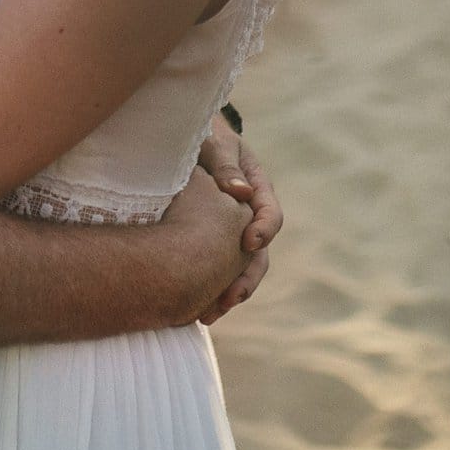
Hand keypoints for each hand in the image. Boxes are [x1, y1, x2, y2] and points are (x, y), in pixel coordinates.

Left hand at [193, 126, 280, 324]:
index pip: (270, 213)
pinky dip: (208, 289)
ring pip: (239, 269)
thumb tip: (240, 192)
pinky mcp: (211, 243)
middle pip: (258, 254)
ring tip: (209, 315)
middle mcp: (248, 215)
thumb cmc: (199, 134)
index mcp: (256, 187)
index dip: (263, 229)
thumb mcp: (212, 142)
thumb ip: (225, 163)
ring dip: (228, 293)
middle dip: (246, 278)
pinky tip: (190, 310)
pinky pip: (216, 271)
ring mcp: (231, 232)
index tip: (249, 242)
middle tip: (230, 297)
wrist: (180, 138)